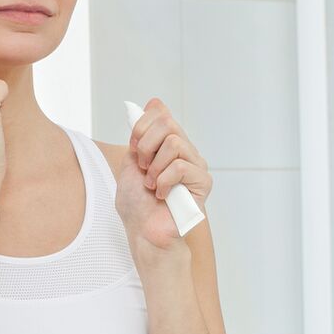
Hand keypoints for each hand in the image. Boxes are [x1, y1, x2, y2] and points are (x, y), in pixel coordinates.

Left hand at [117, 97, 211, 251]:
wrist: (144, 232)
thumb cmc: (138, 204)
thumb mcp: (131, 160)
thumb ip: (142, 133)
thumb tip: (155, 102)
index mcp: (169, 144)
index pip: (161, 114)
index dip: (141, 127)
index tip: (133, 149)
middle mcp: (186, 151)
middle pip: (168, 123)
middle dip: (146, 145)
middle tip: (142, 167)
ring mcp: (196, 166)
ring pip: (174, 144)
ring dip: (154, 167)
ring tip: (152, 185)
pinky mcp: (202, 182)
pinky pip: (181, 167)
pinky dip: (163, 181)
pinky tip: (162, 195)